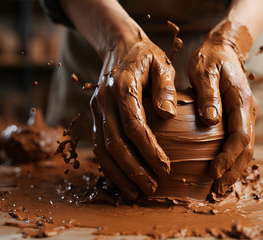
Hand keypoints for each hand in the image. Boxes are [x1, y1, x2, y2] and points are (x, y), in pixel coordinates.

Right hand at [91, 37, 176, 200]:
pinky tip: (122, 180)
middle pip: (115, 143)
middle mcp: (104, 100)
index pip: (133, 125)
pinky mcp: (94, 116)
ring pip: (102, 149)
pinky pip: (99, 146)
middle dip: (133, 170)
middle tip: (151, 189)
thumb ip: (165, 87)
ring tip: (135, 193)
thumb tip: (168, 115)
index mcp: (122, 86)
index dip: (149, 150)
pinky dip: (109, 166)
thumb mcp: (161, 63)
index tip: (165, 168)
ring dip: (118, 174)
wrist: (118, 45)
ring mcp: (95, 109)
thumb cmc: (146, 56)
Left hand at [188, 20, 256, 195]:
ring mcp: (246, 116)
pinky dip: (233, 161)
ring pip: (246, 150)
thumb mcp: (204, 71)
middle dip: (233, 172)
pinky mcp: (239, 118)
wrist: (223, 48)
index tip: (212, 172)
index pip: (240, 136)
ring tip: (220, 189)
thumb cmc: (211, 58)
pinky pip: (240, 144)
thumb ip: (208, 94)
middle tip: (216, 191)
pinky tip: (222, 172)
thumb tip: (211, 121)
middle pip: (247, 150)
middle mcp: (248, 111)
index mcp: (242, 101)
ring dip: (235, 171)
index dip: (227, 157)